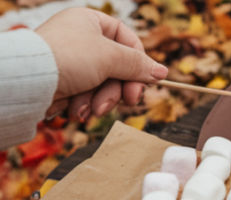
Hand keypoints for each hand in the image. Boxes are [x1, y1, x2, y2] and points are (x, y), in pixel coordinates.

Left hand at [37, 9, 167, 121]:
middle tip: (123, 104)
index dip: (138, 65)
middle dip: (116, 91)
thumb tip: (162, 72)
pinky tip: (73, 110)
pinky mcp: (63, 83)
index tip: (143, 85)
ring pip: (102, 87)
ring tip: (86, 110)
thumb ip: (138, 65)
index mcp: (91, 22)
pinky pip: (85, 96)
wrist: (31, 81)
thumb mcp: (110, 58)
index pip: (127, 41)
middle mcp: (81, 39)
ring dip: (98, 102)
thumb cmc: (69, 59)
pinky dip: (82, 106)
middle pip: (116, 69)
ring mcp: (72, 62)